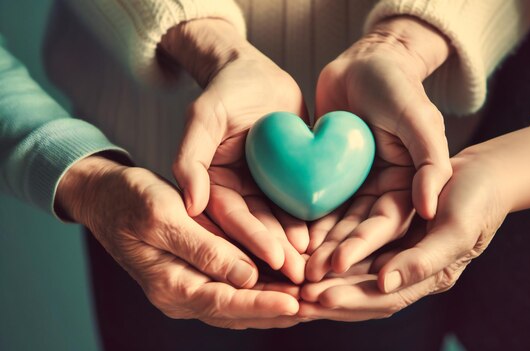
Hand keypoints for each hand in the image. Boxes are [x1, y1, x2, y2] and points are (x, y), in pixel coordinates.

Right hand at [56, 156, 303, 328]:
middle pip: (237, 313)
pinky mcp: (198, 276)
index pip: (223, 302)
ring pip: (239, 307)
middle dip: (277, 312)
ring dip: (274, 306)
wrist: (107, 197)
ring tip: (311, 304)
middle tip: (316, 309)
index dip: (261, 304)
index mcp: (170, 285)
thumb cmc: (132, 200)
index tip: (295, 303)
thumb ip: (203, 248)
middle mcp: (181, 296)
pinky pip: (233, 291)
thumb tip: (245, 277)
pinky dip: (261, 292)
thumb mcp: (164, 216)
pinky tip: (288, 287)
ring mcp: (189, 289)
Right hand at [160, 18, 307, 282]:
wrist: (257, 74)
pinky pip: (298, 206)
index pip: (230, 217)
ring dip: (296, 246)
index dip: (251, 238)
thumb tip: (191, 204)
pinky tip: (328, 240)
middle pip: (256, 228)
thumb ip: (191, 157)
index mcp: (212, 184)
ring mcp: (262, 190)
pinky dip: (311, 223)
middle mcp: (237, 193)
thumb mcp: (204, 116)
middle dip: (278, 253)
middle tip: (300, 276)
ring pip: (279, 223)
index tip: (273, 258)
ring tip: (316, 265)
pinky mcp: (287, 183)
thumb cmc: (227, 89)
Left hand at [299, 152, 507, 320]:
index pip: (385, 297)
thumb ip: (425, 259)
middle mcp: (408, 270)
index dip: (353, 299)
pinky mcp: (384, 232)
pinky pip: (353, 247)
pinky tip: (305, 251)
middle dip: (330, 295)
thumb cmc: (476, 198)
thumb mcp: (457, 228)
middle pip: (362, 291)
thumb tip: (384, 283)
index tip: (321, 297)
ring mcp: (396, 251)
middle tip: (296, 298)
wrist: (481, 171)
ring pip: (354, 271)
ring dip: (325, 278)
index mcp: (429, 277)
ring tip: (293, 282)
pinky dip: (330, 251)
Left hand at [305, 16, 451, 280]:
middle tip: (309, 278)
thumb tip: (429, 208)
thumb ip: (430, 161)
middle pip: (360, 234)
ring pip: (338, 225)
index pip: (388, 225)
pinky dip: (305, 224)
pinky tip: (287, 240)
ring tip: (295, 268)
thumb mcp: (419, 118)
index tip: (339, 266)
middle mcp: (385, 193)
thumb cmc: (397, 85)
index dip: (364, 247)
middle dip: (336, 257)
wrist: (367, 60)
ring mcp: (359, 187)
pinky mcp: (334, 178)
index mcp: (411, 186)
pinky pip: (320, 205)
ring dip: (318, 248)